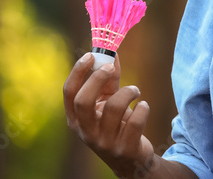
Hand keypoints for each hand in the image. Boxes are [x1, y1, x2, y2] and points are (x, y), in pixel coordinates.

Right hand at [63, 53, 154, 176]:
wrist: (131, 160)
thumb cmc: (117, 124)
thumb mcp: (107, 103)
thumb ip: (108, 80)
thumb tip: (112, 53)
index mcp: (77, 119)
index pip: (69, 93)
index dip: (78, 72)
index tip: (91, 55)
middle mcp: (86, 132)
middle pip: (83, 101)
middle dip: (97, 79)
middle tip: (111, 68)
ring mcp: (105, 142)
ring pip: (114, 108)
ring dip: (128, 91)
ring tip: (135, 90)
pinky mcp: (126, 148)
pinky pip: (135, 121)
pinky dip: (143, 108)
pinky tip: (143, 106)